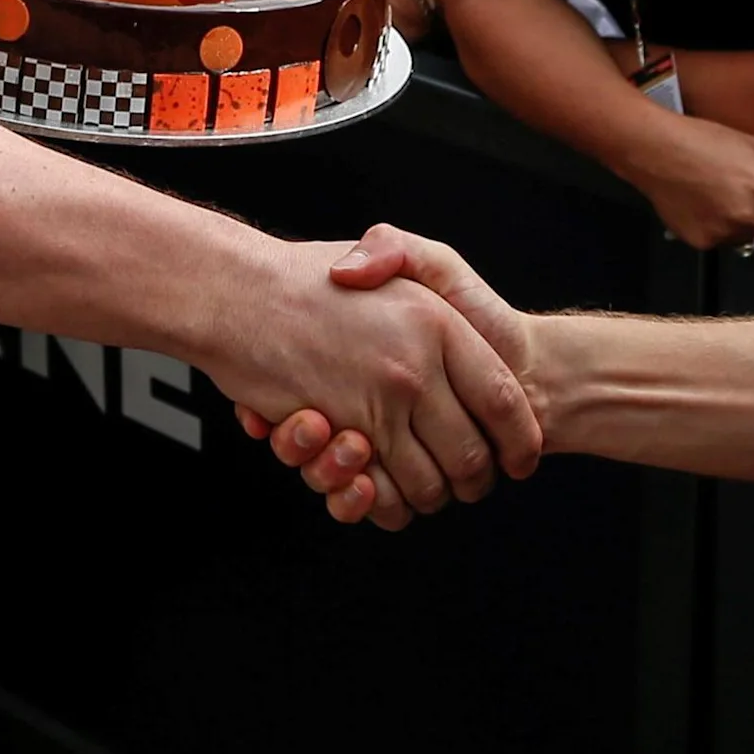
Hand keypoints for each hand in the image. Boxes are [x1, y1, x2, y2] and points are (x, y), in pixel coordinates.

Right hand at [239, 224, 540, 525]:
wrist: (232, 289)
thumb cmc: (306, 274)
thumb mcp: (390, 251)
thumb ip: (436, 274)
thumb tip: (457, 326)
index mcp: (438, 323)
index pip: (503, 398)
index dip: (519, 439)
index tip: (521, 459)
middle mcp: (412, 368)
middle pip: (471, 456)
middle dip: (474, 481)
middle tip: (468, 481)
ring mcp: (374, 406)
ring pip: (425, 484)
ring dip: (425, 495)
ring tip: (422, 481)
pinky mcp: (334, 435)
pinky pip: (374, 492)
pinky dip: (377, 501)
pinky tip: (371, 483)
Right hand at [617, 111, 753, 248]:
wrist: (652, 151)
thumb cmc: (703, 139)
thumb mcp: (751, 145)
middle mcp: (746, 216)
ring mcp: (723, 233)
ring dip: (750, 225)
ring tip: (725, 197)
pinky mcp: (702, 244)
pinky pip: (726, 242)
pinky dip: (722, 229)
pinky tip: (705, 206)